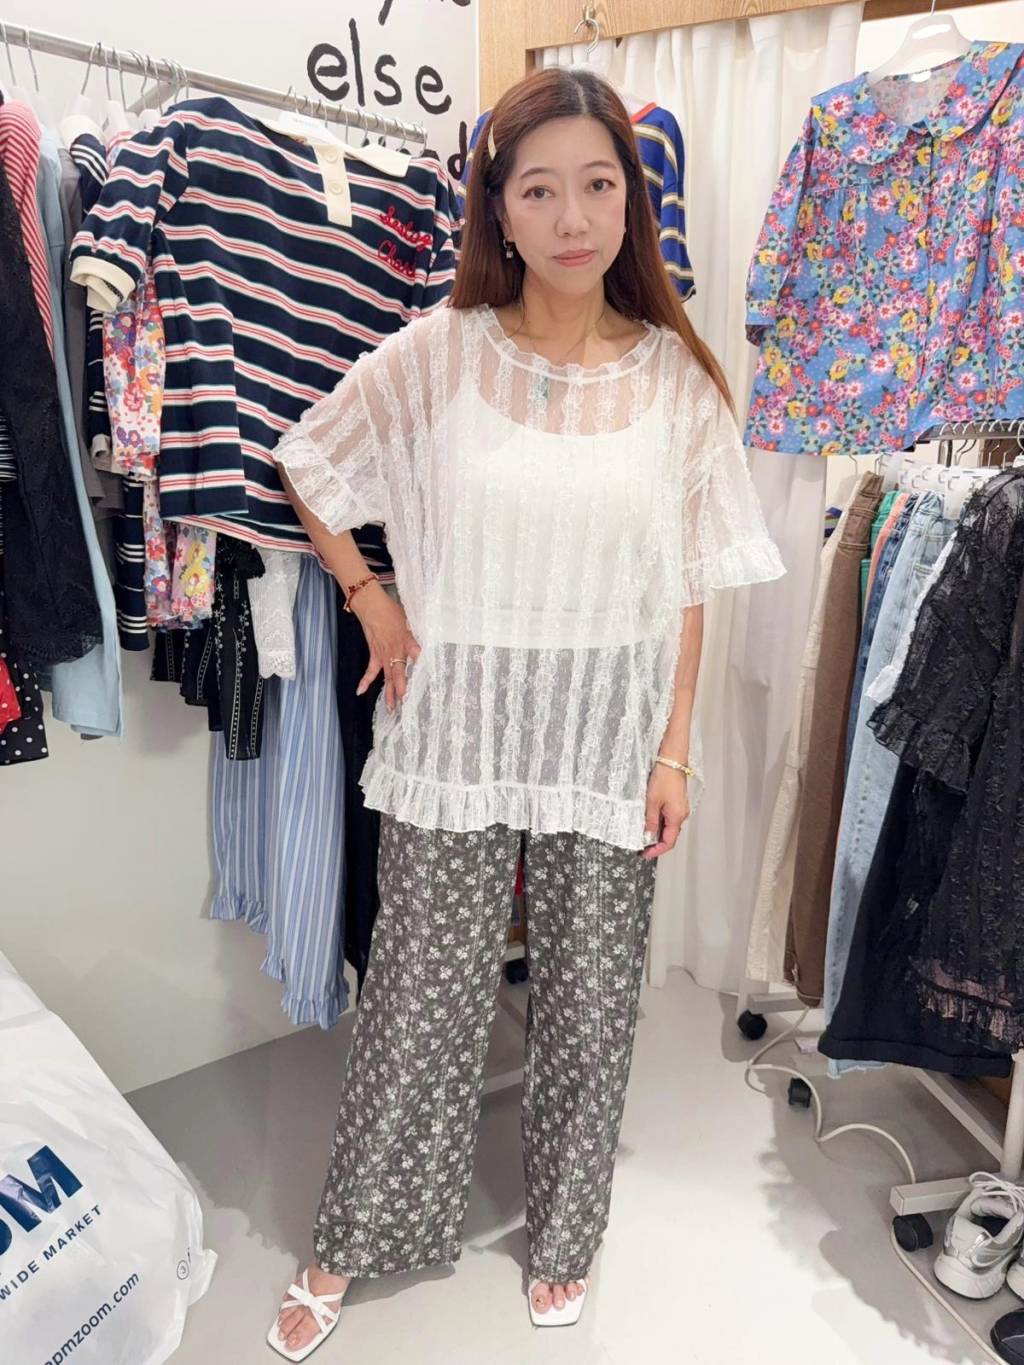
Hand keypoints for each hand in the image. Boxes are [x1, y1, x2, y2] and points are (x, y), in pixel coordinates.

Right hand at [350, 582, 420, 710]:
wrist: (371, 605)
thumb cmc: (392, 611)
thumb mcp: (410, 619)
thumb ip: (419, 633)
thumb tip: (431, 642)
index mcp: (407, 641)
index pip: (416, 654)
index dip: (422, 664)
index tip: (430, 675)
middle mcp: (395, 651)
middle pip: (399, 673)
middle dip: (402, 688)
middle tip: (405, 702)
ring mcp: (383, 654)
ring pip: (387, 677)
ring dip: (388, 693)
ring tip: (391, 708)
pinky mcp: (375, 654)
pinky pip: (370, 671)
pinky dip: (365, 681)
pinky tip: (360, 692)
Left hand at [640, 765, 690, 859]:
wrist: (672, 760)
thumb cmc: (663, 779)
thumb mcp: (652, 802)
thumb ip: (650, 821)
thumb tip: (647, 836)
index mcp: (677, 817)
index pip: (669, 842)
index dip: (657, 851)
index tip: (645, 855)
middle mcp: (681, 815)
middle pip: (670, 835)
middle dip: (656, 843)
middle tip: (641, 847)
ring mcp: (680, 808)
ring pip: (669, 827)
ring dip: (657, 833)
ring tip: (642, 834)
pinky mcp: (677, 802)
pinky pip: (669, 818)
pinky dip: (659, 823)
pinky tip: (649, 821)